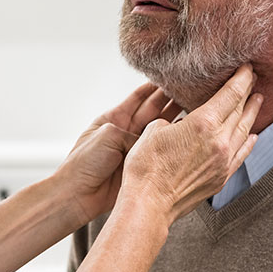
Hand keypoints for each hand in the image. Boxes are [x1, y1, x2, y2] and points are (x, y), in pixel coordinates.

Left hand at [53, 82, 182, 226]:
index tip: (172, 76)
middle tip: (190, 89)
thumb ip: (133, 132)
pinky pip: (161, 149)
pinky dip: (174, 140)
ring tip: (195, 106)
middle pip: (153, 110)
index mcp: (114, 118)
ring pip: (160, 128)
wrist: (78, 195)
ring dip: (175, 117)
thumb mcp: (108, 136)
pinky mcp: (142, 165)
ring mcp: (135, 148)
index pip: (139, 97)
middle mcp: (127, 131)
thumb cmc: (84, 164)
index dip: (154, 86)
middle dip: (171, 99)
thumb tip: (154, 138)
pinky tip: (187, 131)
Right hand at [119, 64, 262, 225]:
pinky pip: (241, 155)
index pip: (230, 95)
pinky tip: (252, 136)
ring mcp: (223, 161)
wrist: (150, 204)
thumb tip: (180, 123)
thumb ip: (173, 121)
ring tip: (257, 101)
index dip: (241, 79)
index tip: (247, 68)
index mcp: (203, 124)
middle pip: (240, 111)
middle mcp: (219, 141)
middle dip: (247, 93)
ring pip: (243, 132)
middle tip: (253, 79)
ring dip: (251, 115)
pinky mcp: (221, 178)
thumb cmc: (145, 167)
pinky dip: (248, 142)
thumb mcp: (154, 131)